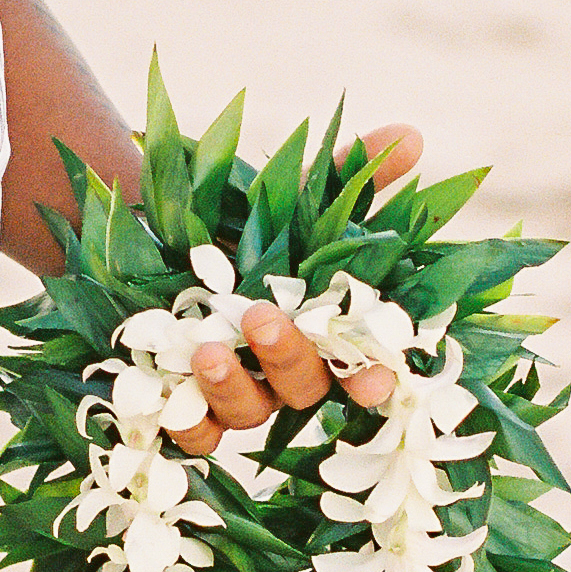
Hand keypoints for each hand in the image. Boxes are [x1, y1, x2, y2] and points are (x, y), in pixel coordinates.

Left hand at [168, 122, 423, 457]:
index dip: (370, 380)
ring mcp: (238, 392)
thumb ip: (354, 173)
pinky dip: (186, 425)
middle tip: (261, 317)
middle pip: (302, 389)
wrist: (160, 233)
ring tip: (207, 350)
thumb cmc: (247, 222)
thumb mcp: (298, 192)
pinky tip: (173, 397)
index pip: (361, 368)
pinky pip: (192, 434)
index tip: (373, 380)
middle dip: (286, 358)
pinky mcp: (186, 403)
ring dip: (232, 389)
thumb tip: (410, 136)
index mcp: (326, 332)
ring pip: (247, 413)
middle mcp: (287, 372)